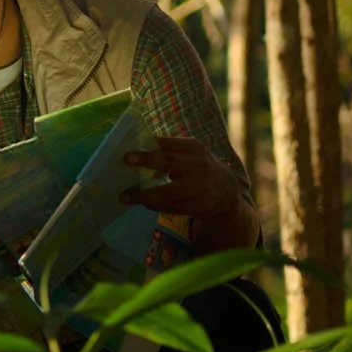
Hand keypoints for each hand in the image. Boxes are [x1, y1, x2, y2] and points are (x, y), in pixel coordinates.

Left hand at [122, 136, 258, 246]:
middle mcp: (198, 166)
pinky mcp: (198, 206)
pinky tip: (144, 203)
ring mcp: (199, 187)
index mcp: (194, 148)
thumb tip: (136, 147)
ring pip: (168, 192)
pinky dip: (155, 205)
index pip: (169, 144)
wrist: (226, 190)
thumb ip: (168, 149)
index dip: (149, 146)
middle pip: (170, 162)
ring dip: (144, 195)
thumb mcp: (190, 152)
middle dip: (147, 160)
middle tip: (126, 161)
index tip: (128, 151)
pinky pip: (172, 207)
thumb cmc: (198, 166)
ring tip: (125, 196)